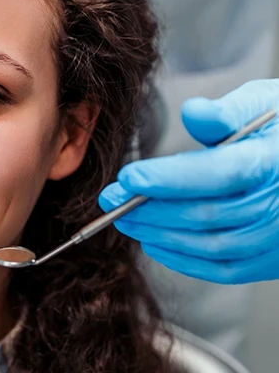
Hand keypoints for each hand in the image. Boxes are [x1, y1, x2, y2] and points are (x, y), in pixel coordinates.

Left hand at [99, 79, 278, 283]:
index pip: (217, 174)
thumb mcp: (263, 103)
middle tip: (111, 199)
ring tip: (124, 219)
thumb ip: (227, 111)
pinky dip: (183, 259)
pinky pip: (223, 269)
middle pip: (206, 214)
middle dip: (149, 208)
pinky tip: (154, 242)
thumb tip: (193, 112)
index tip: (127, 177)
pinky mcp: (272, 260)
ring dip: (159, 235)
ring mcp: (278, 238)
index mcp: (274, 163)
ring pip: (209, 245)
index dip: (168, 179)